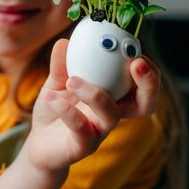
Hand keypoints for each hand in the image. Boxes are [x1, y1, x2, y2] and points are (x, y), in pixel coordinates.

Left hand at [26, 38, 159, 171]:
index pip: (141, 85)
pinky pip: (80, 128)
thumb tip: (64, 41)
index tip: (136, 49)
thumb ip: (61, 64)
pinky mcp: (82, 147)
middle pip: (145, 104)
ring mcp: (99, 132)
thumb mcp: (56, 83)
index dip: (147, 70)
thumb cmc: (55, 111)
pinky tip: (51, 97)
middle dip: (148, 84)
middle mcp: (111, 114)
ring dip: (95, 93)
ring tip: (72, 80)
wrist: (39, 143)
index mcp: (113, 96)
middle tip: (135, 63)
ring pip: (111, 115)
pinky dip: (65, 110)